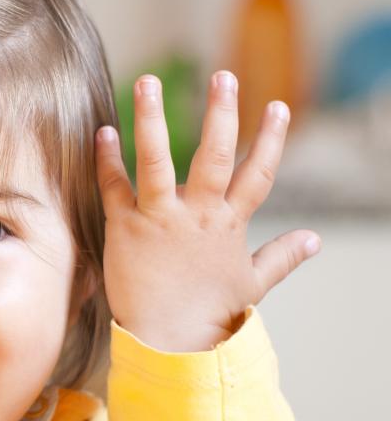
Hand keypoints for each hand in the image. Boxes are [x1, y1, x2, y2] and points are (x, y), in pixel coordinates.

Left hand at [95, 71, 319, 351]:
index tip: (277, 106)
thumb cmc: (209, 317)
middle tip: (223, 76)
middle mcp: (198, 215)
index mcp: (230, 224)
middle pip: (215, 155)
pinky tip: (104, 131)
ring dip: (152, 119)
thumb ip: (282, 256)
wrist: (170, 344)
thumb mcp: (253, 284)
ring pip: (158, 159)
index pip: (258, 174)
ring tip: (147, 81)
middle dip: (221, 113)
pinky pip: (115, 186)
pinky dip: (108, 159)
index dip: (270, 140)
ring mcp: (160, 218)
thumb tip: (315, 240)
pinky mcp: (126, 228)